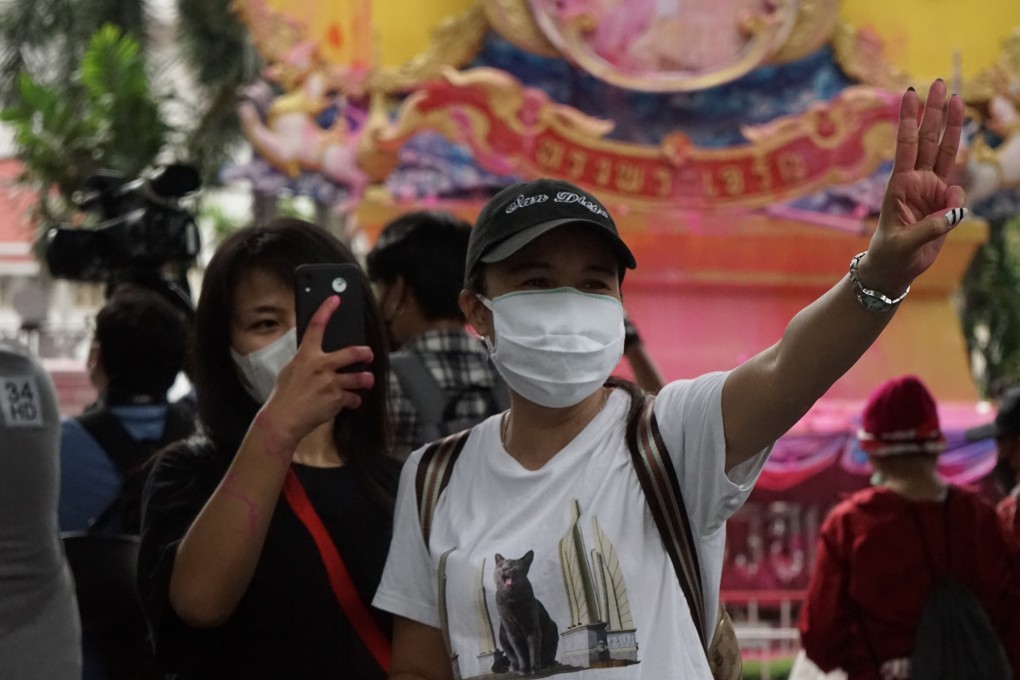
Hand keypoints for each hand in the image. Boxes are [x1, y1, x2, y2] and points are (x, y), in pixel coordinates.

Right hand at [260, 295, 373, 447]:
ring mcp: (331, 383)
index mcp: (306, 356)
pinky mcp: (337, 399)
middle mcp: (322, 366)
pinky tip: (350, 402)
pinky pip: (353, 398)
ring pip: (360, 378)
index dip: (326, 310)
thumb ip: (305, 361)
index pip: (316, 326)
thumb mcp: (290, 371)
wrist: (283, 419)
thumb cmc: (284, 396)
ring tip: (367, 381)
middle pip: (353, 352)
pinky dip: (353, 401)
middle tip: (369, 354)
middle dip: (365, 353)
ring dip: (366, 380)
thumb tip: (314, 357)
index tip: (335, 299)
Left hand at [862, 79, 966, 294]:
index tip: (910, 93)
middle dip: (934, 111)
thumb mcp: (904, 243)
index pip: (906, 145)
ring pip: (946, 152)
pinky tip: (947, 218)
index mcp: (899, 184)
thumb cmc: (890, 254)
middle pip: (929, 140)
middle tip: (939, 83)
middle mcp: (916, 181)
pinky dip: (958, 203)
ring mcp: (931, 189)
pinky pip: (958, 193)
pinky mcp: (943, 203)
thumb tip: (954, 211)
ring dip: (952, 127)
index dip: (909, 120)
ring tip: (958, 99)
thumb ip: (929, 228)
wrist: (894, 268)